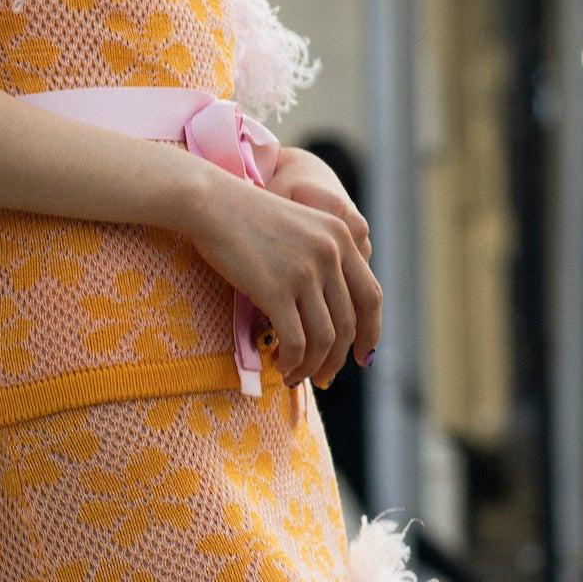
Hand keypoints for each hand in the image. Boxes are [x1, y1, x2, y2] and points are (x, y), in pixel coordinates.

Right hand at [181, 162, 382, 392]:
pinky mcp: (277, 289)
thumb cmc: (245, 218)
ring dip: (312, 365)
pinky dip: (291, 361)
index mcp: (341, 237)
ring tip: (295, 375)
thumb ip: (320, 258)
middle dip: (337, 359)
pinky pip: (295, 341)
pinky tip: (279, 365)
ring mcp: (305, 271)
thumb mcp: (299, 228)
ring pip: (324, 338)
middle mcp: (331, 253)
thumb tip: (326, 311)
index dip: (370, 332)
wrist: (211, 203)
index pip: (371, 296)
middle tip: (324, 378)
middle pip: (348, 323)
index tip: (362, 356)